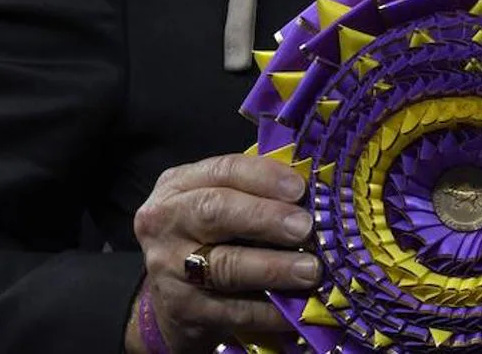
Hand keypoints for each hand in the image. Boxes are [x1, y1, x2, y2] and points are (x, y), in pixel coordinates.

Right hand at [125, 154, 320, 352]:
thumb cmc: (208, 234)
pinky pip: (233, 311)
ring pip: (225, 266)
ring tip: (310, 270)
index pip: (223, 170)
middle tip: (305, 227)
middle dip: (266, 218)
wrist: (168, 295)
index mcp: (179, 185)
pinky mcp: (182, 310)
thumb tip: (314, 190)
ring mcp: (169, 268)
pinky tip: (297, 307)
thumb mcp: (218, 199)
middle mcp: (167, 222)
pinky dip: (270, 310)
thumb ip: (255, 190)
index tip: (300, 188)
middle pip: (215, 212)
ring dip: (274, 268)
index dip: (264, 177)